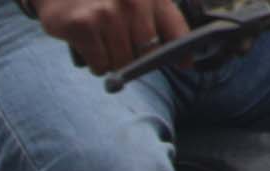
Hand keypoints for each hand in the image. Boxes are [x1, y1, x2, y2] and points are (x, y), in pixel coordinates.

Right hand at [33, 0, 190, 73]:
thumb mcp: (132, 0)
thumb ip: (158, 21)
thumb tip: (185, 60)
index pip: (174, 29)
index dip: (181, 51)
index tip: (185, 64)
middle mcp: (133, 2)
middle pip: (146, 53)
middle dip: (133, 57)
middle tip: (119, 46)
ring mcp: (108, 14)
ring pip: (121, 62)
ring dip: (111, 61)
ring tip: (101, 43)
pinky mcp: (84, 26)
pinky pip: (99, 65)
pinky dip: (94, 64)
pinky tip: (88, 47)